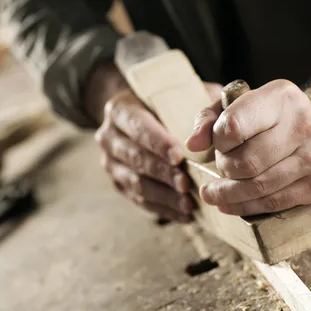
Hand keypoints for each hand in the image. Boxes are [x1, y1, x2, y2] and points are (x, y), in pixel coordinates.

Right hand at [94, 88, 194, 221]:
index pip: (138, 127)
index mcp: (120, 109)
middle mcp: (108, 136)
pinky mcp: (119, 183)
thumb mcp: (185, 97)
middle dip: (163, 174)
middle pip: (135, 158)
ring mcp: (110, 163)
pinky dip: (163, 208)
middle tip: (186, 184)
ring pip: (136, 183)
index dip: (158, 144)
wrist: (145, 115)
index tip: (179, 157)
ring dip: (164, 196)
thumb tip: (202, 137)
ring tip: (188, 204)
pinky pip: (139, 200)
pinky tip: (185, 214)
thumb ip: (197, 111)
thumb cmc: (172, 104)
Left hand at [186, 79, 310, 215]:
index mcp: (280, 97)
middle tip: (220, 169)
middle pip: (245, 163)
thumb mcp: (241, 104)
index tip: (217, 145)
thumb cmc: (274, 116)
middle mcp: (304, 124)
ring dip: (228, 194)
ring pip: (258, 187)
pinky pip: (273, 203)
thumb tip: (192, 145)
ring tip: (213, 194)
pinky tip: (230, 204)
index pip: (234, 126)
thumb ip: (210, 119)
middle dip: (224, 170)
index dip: (217, 141)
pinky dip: (245, 207)